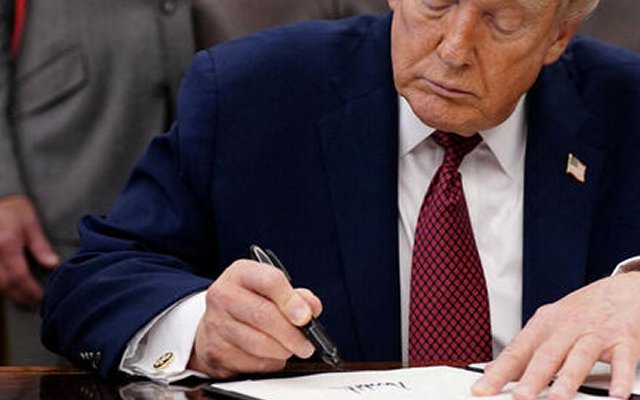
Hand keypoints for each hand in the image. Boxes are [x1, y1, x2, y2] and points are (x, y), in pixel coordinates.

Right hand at [0, 195, 59, 306]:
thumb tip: (53, 264)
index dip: (29, 291)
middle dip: (19, 297)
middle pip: (4, 284)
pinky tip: (10, 287)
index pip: (18, 276)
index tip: (40, 297)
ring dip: (8, 294)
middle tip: (34, 302)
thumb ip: (41, 245)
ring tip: (23, 298)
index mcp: (7, 244)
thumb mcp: (30, 222)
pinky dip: (1, 285)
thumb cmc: (12, 209)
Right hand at [188, 259, 321, 377]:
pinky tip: (271, 356)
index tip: (306, 316)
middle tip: (307, 344)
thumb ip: (296, 296)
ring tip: (290, 348)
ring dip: (283, 351)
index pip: (270, 281)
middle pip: (264, 315)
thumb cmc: (249, 301)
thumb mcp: (270, 289)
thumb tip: (312, 308)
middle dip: (292, 334)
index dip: (292, 301)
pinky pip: (252, 363)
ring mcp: (216, 324)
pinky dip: (269, 363)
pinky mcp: (216, 352)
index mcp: (240, 273)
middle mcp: (224, 295)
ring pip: (259, 344)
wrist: (216, 321)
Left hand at [472, 272, 639, 399]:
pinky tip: (616, 394)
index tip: (483, 390)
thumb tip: (494, 369)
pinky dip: (620, 377)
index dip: (499, 372)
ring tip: (557, 398)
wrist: (622, 290)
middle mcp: (567, 327)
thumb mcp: (548, 325)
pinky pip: (622, 360)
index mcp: (544, 325)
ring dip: (568, 378)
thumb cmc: (582, 311)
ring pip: (579, 356)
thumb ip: (524, 349)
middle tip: (520, 397)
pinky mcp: (623, 339)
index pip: (516, 351)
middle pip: (546, 354)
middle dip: (532, 377)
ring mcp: (595, 333)